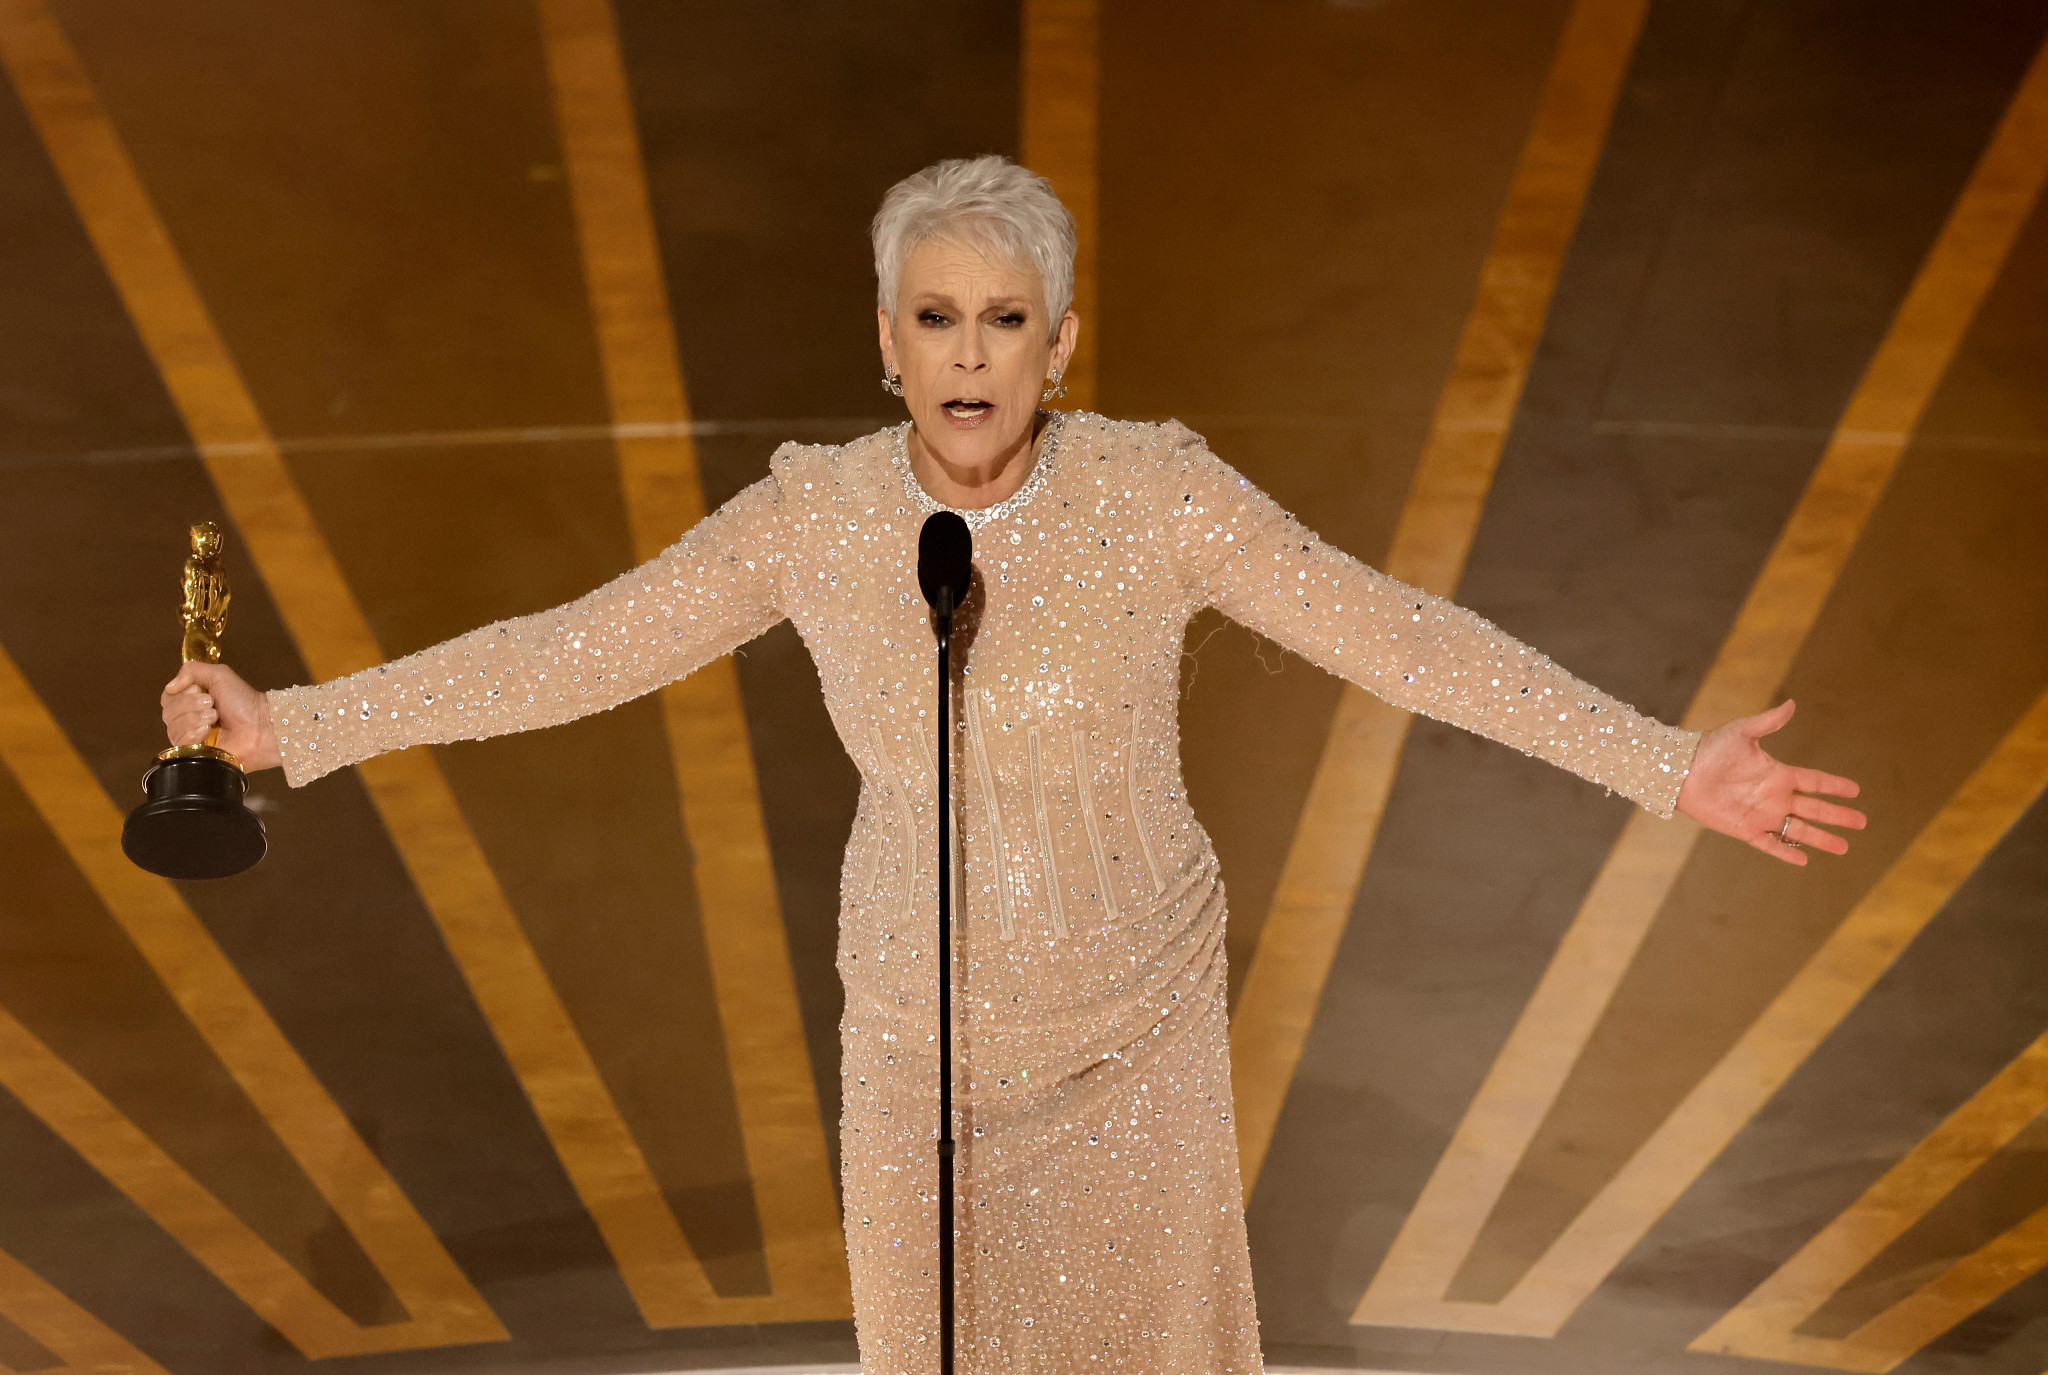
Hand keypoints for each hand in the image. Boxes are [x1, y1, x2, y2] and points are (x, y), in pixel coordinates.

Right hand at [160, 662, 281, 771]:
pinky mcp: (193, 753)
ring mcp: (189, 737)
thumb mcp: (219, 675)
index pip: (168, 696)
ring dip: (196, 718)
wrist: (259, 726)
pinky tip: (209, 731)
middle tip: (213, 705)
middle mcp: (186, 718)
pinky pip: (180, 741)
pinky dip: (195, 733)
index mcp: (190, 700)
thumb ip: (191, 670)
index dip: (183, 693)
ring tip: (215, 718)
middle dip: (192, 705)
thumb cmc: (242, 701)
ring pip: (173, 727)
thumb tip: (170, 687)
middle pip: (168, 712)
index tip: (202, 692)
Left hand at [1675, 698, 1863, 865]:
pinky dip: (1786, 852)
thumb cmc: (1710, 748)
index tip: (1856, 790)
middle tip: (1862, 822)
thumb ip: (1769, 721)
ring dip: (1821, 838)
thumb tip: (1792, 703)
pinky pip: (1770, 844)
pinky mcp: (1745, 829)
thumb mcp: (1742, 732)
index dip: (1834, 785)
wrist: (1681, 771)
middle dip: (1838, 816)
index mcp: (1778, 774)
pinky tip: (1804, 860)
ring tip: (1844, 847)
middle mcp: (1774, 796)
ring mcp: (1761, 814)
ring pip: (1798, 829)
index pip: (1814, 781)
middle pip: (1814, 808)